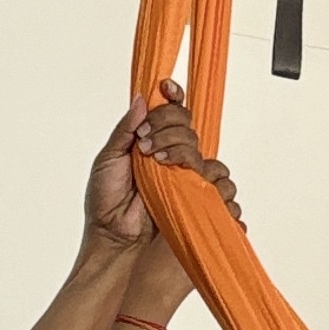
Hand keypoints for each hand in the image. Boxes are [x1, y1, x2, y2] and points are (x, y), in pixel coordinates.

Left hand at [83, 88, 242, 255]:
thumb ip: (125, 130)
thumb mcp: (108, 160)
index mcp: (155, 147)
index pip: (175, 116)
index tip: (165, 87)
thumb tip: (142, 99)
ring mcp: (189, 185)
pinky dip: (211, 187)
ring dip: (186, 154)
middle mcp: (175, 163)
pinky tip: (182, 183)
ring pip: (210, 159)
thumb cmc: (105, 207)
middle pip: (191, 131)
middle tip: (146, 145)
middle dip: (169, 128)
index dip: (174, 98)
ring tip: (159, 165)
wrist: (112, 242)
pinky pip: (223, 193)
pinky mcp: (201, 208)